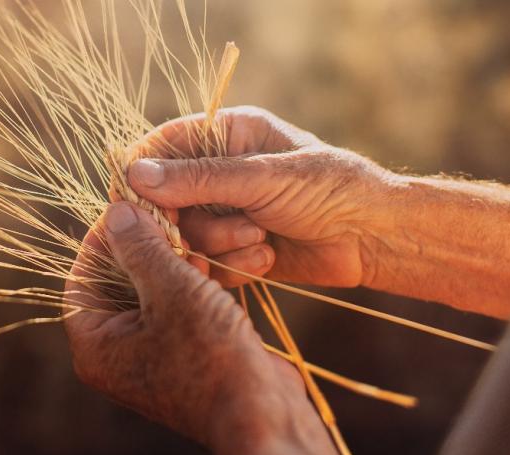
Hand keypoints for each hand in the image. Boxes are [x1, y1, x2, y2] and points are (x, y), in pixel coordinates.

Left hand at [63, 202, 345, 454]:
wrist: (263, 414)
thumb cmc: (211, 357)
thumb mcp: (173, 291)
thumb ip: (141, 248)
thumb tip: (116, 212)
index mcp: (96, 346)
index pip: (83, 278)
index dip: (103, 239)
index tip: (128, 207)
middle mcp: (118, 354)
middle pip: (117, 284)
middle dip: (143, 248)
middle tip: (164, 218)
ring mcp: (153, 356)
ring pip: (152, 294)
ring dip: (171, 263)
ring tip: (192, 240)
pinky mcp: (186, 355)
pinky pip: (177, 310)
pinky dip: (190, 285)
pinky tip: (209, 265)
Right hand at [128, 105, 392, 287]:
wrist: (375, 238)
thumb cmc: (329, 190)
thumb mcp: (263, 178)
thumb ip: (199, 179)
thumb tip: (135, 175)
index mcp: (227, 134)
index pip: (162, 147)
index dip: (143, 175)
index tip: (138, 204)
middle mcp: (221, 171)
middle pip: (166, 199)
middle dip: (190, 220)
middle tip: (212, 229)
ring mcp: (227, 212)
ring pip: (187, 235)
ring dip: (219, 242)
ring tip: (259, 237)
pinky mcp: (236, 248)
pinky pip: (208, 262)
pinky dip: (233, 264)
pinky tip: (267, 256)